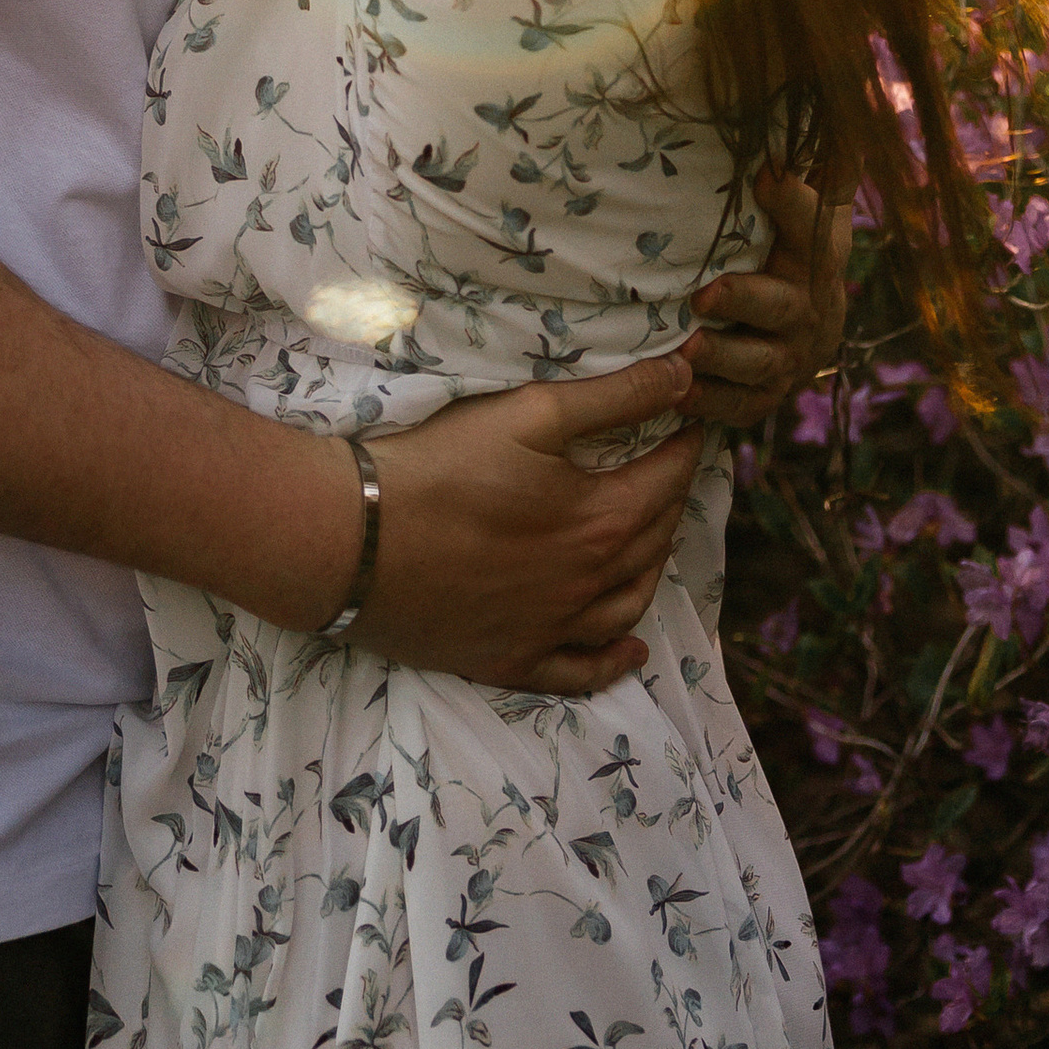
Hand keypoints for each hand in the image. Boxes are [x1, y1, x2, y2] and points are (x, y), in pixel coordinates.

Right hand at [355, 353, 704, 693]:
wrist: (356, 542)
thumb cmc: (442, 466)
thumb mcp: (532, 413)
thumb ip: (615, 396)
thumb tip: (683, 376)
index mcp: (601, 521)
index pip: (667, 480)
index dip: (684, 448)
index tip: (692, 424)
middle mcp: (588, 585)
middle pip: (652, 540)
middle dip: (670, 499)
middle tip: (671, 469)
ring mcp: (551, 630)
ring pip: (627, 606)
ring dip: (651, 568)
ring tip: (655, 539)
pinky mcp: (512, 661)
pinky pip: (580, 672)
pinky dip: (613, 663)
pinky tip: (631, 653)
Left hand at [682, 169, 850, 429]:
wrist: (810, 329)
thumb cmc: (790, 247)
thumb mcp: (803, 202)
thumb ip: (798, 162)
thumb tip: (812, 81)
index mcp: (818, 254)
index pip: (814, 222)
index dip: (793, 201)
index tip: (764, 172)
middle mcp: (809, 308)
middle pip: (783, 305)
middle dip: (745, 300)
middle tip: (705, 294)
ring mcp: (788, 358)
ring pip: (759, 363)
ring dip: (724, 357)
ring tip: (687, 349)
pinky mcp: (763, 395)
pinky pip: (739, 406)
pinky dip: (710, 403)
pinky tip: (678, 393)